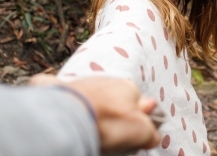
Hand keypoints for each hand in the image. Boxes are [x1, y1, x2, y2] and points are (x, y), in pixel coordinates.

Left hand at [30, 74, 160, 152]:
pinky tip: (69, 114)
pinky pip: (68, 93)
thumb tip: (154, 135)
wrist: (67, 116)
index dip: (138, 120)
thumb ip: (151, 132)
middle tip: (111, 132)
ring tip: (90, 127)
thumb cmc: (108, 122)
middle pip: (117, 98)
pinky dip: (71, 101)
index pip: (139, 103)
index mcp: (129, 88)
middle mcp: (109, 81)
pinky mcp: (62, 87)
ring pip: (95, 96)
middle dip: (116, 111)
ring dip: (95, 107)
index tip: (131, 135)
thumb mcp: (140, 132)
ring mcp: (85, 82)